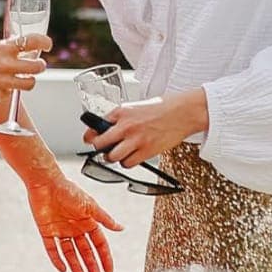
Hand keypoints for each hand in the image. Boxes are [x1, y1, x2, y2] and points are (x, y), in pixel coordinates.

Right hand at [0, 32, 48, 102]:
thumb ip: (1, 46)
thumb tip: (10, 42)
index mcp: (3, 47)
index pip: (33, 41)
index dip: (44, 42)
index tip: (47, 44)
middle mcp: (6, 65)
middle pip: (37, 67)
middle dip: (40, 65)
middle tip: (38, 64)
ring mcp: (3, 82)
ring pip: (30, 83)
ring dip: (29, 80)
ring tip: (24, 77)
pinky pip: (11, 93)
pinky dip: (9, 90)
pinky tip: (1, 85)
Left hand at [23, 170, 120, 271]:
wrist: (45, 182)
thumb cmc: (68, 189)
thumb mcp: (90, 205)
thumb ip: (104, 219)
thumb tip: (121, 228)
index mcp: (87, 222)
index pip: (99, 243)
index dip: (104, 257)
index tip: (109, 270)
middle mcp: (75, 228)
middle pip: (85, 251)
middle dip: (92, 265)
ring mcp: (61, 231)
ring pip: (70, 253)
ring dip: (76, 265)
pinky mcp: (47, 231)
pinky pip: (53, 249)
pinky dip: (57, 260)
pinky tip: (63, 269)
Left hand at [86, 88, 207, 168]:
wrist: (181, 113)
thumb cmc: (161, 108)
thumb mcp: (135, 107)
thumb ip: (120, 118)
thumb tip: (106, 129)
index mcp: (121, 112)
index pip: (95, 126)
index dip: (90, 135)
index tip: (89, 139)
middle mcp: (125, 126)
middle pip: (100, 144)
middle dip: (99, 148)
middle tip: (104, 149)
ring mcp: (135, 139)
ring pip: (112, 157)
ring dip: (113, 158)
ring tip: (119, 154)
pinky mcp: (146, 151)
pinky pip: (128, 163)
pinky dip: (128, 162)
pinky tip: (132, 156)